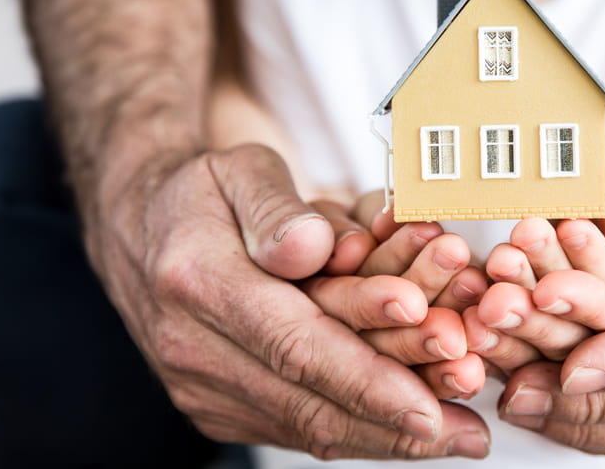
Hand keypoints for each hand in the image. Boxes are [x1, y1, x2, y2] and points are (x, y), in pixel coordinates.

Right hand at [90, 144, 490, 459]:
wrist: (137, 233)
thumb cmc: (202, 196)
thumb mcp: (238, 167)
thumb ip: (278, 205)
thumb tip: (313, 247)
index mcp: (197, 281)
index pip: (293, 342)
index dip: (368, 376)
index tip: (431, 395)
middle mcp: (191, 347)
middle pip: (306, 400)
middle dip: (393, 420)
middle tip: (468, 429)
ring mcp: (200, 387)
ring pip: (306, 427)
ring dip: (384, 436)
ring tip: (458, 435)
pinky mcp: (215, 409)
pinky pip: (295, 430)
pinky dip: (357, 432)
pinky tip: (409, 430)